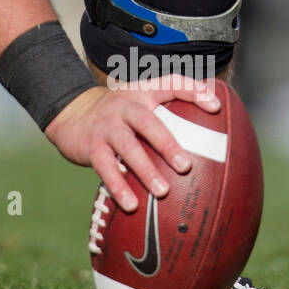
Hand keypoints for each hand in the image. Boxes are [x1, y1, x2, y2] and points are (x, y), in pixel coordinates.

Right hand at [44, 76, 220, 209]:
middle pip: (147, 122)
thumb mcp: (140, 102)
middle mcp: (124, 106)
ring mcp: (106, 126)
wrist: (72, 114)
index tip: (216, 107)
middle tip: (186, 166)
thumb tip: (214, 129)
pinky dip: (117, 186)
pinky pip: (105, 167)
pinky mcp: (92, 146)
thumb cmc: (119, 114)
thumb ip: (169, 110)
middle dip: (167, 144)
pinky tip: (130, 204)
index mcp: (142, 93)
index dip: (193, 91)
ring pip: (126, 147)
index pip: (170, 84)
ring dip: (145, 170)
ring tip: (162, 192)